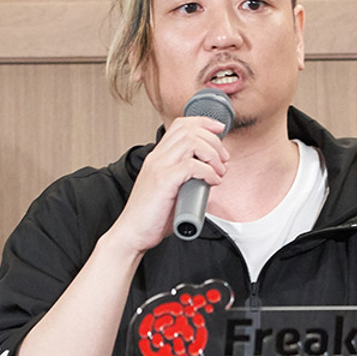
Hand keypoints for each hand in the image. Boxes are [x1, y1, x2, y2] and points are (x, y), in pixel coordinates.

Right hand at [109, 116, 229, 253]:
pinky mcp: (164, 182)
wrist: (133, 233)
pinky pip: (192, 166)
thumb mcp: (171, 188)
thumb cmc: (152, 216)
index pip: (181, 125)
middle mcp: (157, 157)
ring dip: (213, 154)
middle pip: (190, 130)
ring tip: (219, 171)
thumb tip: (210, 175)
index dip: (204, 122)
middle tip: (223, 160)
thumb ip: (187, 177)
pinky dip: (209, 172)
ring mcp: (159, 168)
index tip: (219, 130)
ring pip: (192, 142)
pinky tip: (212, 182)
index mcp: (158, 156)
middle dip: (214, 142)